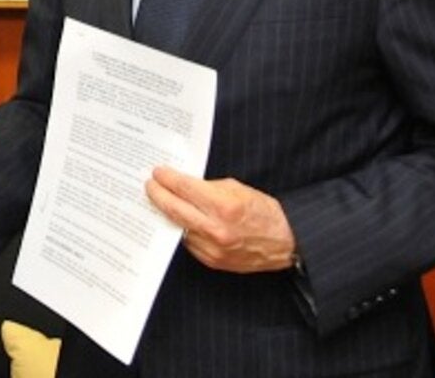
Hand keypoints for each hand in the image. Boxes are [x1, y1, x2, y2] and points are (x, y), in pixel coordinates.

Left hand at [145, 169, 295, 273]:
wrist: (285, 242)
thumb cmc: (263, 212)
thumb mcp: (237, 189)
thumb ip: (208, 188)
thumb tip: (184, 186)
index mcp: (223, 206)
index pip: (184, 188)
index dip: (167, 179)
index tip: (158, 173)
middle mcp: (215, 229)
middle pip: (174, 209)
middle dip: (158, 195)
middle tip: (149, 186)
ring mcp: (212, 248)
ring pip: (178, 228)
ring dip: (168, 214)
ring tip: (160, 202)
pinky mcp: (212, 261)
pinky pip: (189, 243)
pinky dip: (182, 230)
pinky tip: (178, 221)